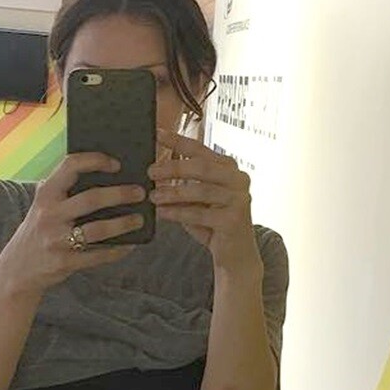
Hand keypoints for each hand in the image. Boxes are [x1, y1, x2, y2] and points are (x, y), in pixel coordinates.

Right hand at [3, 152, 142, 291]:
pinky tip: (128, 245)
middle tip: (140, 193)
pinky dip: (116, 251)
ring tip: (139, 220)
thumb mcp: (43, 206)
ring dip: (123, 224)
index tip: (117, 164)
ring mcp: (56, 240)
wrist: (17, 269)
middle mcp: (49, 215)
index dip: (96, 160)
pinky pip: (97, 256)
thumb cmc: (39, 232)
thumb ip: (64, 191)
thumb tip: (107, 179)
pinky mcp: (64, 262)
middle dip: (120, 194)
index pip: (71, 166)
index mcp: (45, 194)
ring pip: (98, 230)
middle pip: (92, 199)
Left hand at [148, 128, 262, 281]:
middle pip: (201, 167)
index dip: (178, 140)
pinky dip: (177, 213)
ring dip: (172, 193)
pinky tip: (161, 213)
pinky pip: (199, 214)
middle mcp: (238, 179)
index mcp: (229, 168)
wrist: (234, 255)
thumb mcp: (197, 200)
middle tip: (150, 172)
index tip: (157, 133)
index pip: (200, 149)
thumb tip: (155, 170)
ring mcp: (239, 199)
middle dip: (172, 168)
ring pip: (199, 191)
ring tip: (152, 196)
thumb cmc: (212, 224)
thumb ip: (184, 183)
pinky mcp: (233, 220)